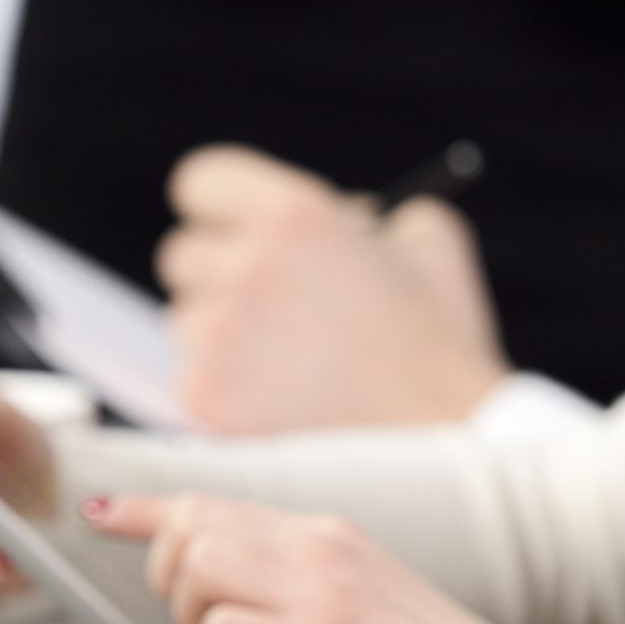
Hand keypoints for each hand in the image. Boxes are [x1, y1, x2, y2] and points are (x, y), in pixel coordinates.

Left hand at [83, 493, 528, 623]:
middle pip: (193, 526)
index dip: (147, 508)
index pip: (217, 501)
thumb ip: (302, 579)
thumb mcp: (363, 595)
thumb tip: (234, 591)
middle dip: (166, 577)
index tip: (103, 515)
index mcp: (326, 534)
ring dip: (192, 621)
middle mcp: (317, 547)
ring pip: (198, 569)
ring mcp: (317, 592)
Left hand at [158, 145, 507, 432]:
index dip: (218, 206)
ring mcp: (217, 334)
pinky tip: (279, 399)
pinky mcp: (204, 396)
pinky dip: (225, 387)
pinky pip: (192, 377)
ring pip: (185, 319)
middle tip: (262, 301)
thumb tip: (342, 219)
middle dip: (218, 272)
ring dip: (221, 333)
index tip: (231, 227)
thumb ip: (374, 215)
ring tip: (288, 361)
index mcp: (292, 214)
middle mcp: (243, 266)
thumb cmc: (441, 342)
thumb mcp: (428, 242)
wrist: (442, 441)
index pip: (200, 182)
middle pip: (182, 255)